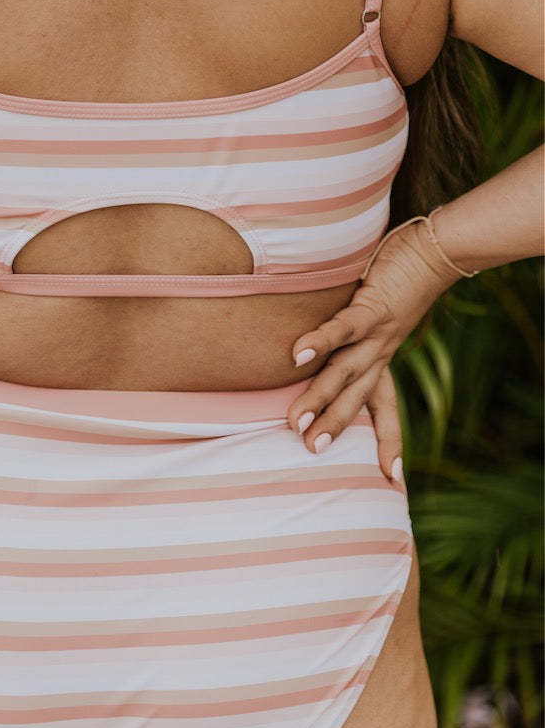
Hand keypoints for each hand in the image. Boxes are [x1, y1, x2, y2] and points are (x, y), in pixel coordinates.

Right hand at [286, 217, 460, 478]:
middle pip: (358, 396)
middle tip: (312, 452)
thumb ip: (352, 331)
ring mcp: (378, 332)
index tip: (392, 478)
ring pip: (345, 371)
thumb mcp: (378, 313)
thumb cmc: (398, 276)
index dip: (388, 441)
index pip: (385, 406)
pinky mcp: (372, 306)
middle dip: (336, 426)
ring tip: (295, 422)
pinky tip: (297, 355)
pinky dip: (320, 341)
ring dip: (320, 398)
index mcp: (384, 356)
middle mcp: (382, 351)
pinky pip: (343, 329)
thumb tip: (316, 345)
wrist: (432, 249)